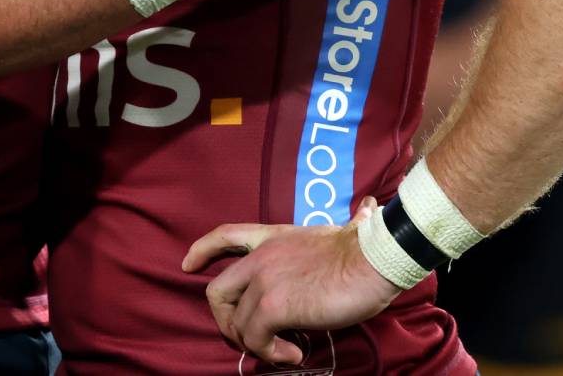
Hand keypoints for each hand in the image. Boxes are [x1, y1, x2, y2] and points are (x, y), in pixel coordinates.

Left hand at [182, 199, 402, 365]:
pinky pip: (255, 339)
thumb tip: (366, 208)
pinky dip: (270, 352)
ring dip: (255, 344)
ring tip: (282, 350)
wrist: (374, 258)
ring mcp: (265, 281)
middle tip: (249, 337)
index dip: (202, 251)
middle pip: (217, 291)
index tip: (188, 265)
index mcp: (273, 237)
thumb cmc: (366, 247)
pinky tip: (292, 353)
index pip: (225, 235)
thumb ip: (346, 222)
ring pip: (236, 323)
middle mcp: (261, 258)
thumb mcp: (343, 229)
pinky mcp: (275, 306)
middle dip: (225, 320)